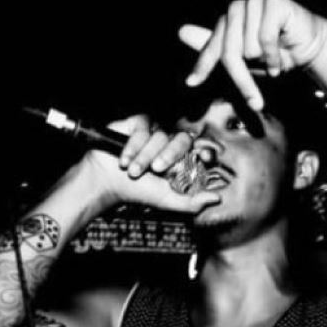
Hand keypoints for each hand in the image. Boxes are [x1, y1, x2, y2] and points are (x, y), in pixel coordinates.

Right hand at [82, 115, 220, 215]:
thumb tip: (217, 198)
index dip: (207, 149)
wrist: (109, 184)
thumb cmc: (139, 191)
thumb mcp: (168, 201)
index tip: (206, 157)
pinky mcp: (137, 124)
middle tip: (157, 170)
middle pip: (183, 139)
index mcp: (183, 160)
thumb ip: (193, 202)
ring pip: (160, 136)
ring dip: (145, 157)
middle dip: (169, 155)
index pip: (202, 148)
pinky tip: (125, 160)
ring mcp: (155, 132)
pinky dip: (133, 146)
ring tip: (135, 172)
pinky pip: (143, 128)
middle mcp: (171, 144)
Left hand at [179, 0, 326, 112]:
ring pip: (248, 47)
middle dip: (244, 80)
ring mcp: (256, 1)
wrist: (312, 48)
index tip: (191, 83)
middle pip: (230, 52)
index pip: (213, 46)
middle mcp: (238, 8)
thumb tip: (180, 31)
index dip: (203, 66)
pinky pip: (265, 37)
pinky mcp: (274, 1)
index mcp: (228, 20)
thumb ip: (216, 49)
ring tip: (274, 63)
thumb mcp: (245, 61)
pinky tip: (282, 56)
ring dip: (265, 64)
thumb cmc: (278, 55)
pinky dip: (275, 55)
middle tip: (256, 102)